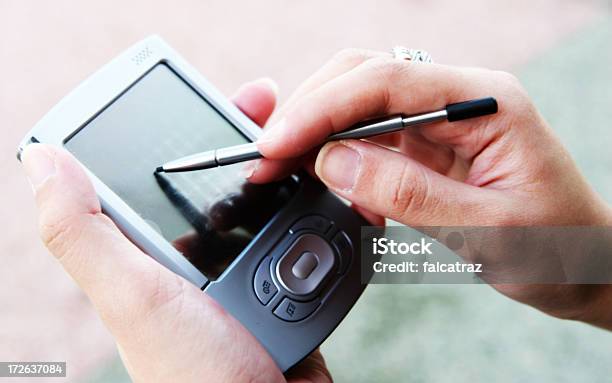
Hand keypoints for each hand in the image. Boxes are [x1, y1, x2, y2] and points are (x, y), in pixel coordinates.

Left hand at [22, 79, 330, 382]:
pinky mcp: (287, 289)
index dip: (191, 131)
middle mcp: (199, 263)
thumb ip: (85, 234)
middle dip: (257, 147)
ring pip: (273, 208)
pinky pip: (305, 240)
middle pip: (228, 186)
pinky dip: (321, 218)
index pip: (167, 177)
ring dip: (295, 181)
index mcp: (155, 258)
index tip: (222, 99)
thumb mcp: (133, 299)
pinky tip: (335, 200)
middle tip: (283, 114)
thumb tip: (42, 158)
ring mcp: (247, 275)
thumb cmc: (197, 377)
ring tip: (314, 158)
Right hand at [248, 49, 611, 327]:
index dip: (322, 108)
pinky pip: (369, 140)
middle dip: (309, 112)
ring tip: (288, 171)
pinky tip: (335, 188)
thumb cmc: (558, 246)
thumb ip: (407, 194)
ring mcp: (441, 122)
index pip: (385, 81)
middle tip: (268, 156)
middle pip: (363, 77)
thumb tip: (332, 162)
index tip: (277, 144)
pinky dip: (339, 160)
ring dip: (318, 134)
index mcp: (484, 102)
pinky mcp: (428, 147)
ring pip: (359, 105)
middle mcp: (459, 99)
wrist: (587, 264)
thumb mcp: (488, 230)